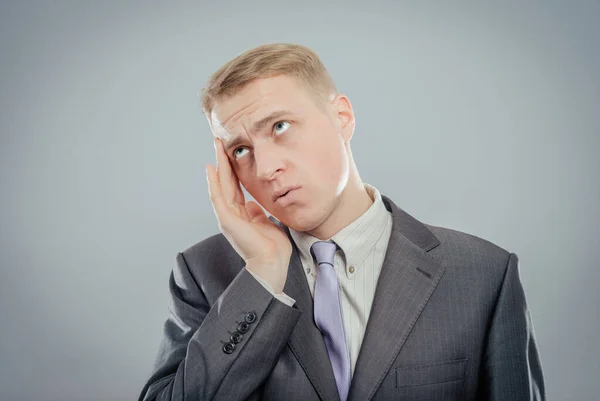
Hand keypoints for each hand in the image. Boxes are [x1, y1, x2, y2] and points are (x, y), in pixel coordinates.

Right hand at [206, 137, 291, 292]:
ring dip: (218, 165)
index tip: (231, 152)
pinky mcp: (227, 220)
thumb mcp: (265, 223)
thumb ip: (257, 213)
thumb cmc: (272, 247)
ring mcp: (227, 216)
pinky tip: (211, 169)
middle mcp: (231, 213)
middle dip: (223, 160)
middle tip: (219, 141)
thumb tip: (253, 205)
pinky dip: (213, 183)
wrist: (272, 263)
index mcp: (241, 214)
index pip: (235, 186)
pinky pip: (217, 197)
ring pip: (220, 185)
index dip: (232, 169)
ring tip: (216, 147)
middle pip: (225, 181)